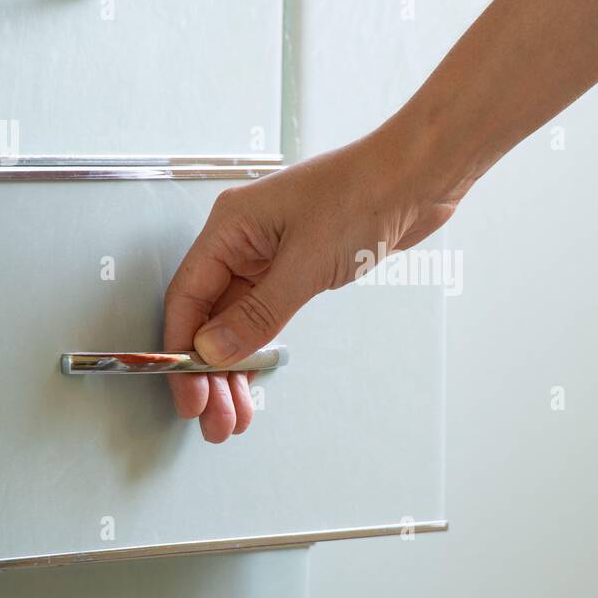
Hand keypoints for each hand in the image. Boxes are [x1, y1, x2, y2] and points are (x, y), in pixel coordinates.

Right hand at [163, 124, 462, 440]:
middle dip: (209, 372)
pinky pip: (263, 315)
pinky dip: (259, 349)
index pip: (187, 298)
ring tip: (235, 416)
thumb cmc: (364, 195)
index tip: (188, 394)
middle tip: (213, 419)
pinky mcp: (296, 267)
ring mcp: (269, 255)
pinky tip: (255, 381)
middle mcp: (242, 240)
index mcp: (230, 227)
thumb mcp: (307, 262)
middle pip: (208, 316)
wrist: (416, 178)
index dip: (181, 350)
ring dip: (234, 369)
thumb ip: (258, 313)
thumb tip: (214, 351)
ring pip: (236, 321)